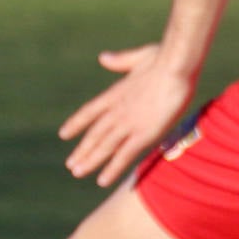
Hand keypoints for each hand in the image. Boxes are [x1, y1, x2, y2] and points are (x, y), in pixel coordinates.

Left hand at [60, 44, 195, 187]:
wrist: (175, 65)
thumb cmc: (163, 58)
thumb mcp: (137, 57)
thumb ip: (119, 60)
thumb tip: (103, 57)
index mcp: (115, 93)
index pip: (89, 112)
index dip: (76, 124)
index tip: (64, 134)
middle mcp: (117, 110)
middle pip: (94, 133)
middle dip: (82, 150)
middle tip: (71, 164)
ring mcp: (128, 123)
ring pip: (104, 146)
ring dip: (90, 161)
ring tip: (77, 173)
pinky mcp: (144, 133)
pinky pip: (124, 155)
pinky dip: (112, 169)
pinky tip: (102, 181)